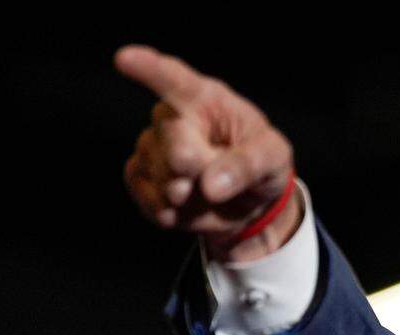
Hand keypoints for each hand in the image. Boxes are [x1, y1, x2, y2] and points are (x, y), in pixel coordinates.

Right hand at [115, 44, 300, 261]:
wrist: (250, 201)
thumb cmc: (263, 164)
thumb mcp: (274, 158)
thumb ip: (248, 165)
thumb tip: (210, 185)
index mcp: (205, 98)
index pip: (173, 78)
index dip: (148, 68)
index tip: (125, 58)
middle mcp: (171, 117)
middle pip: (176, 147)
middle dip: (202, 172)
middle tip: (219, 178)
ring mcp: (152, 147)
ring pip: (164, 178)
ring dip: (192, 195)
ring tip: (210, 190)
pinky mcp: (140, 177)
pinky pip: (150, 199)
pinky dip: (174, 212)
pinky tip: (188, 206)